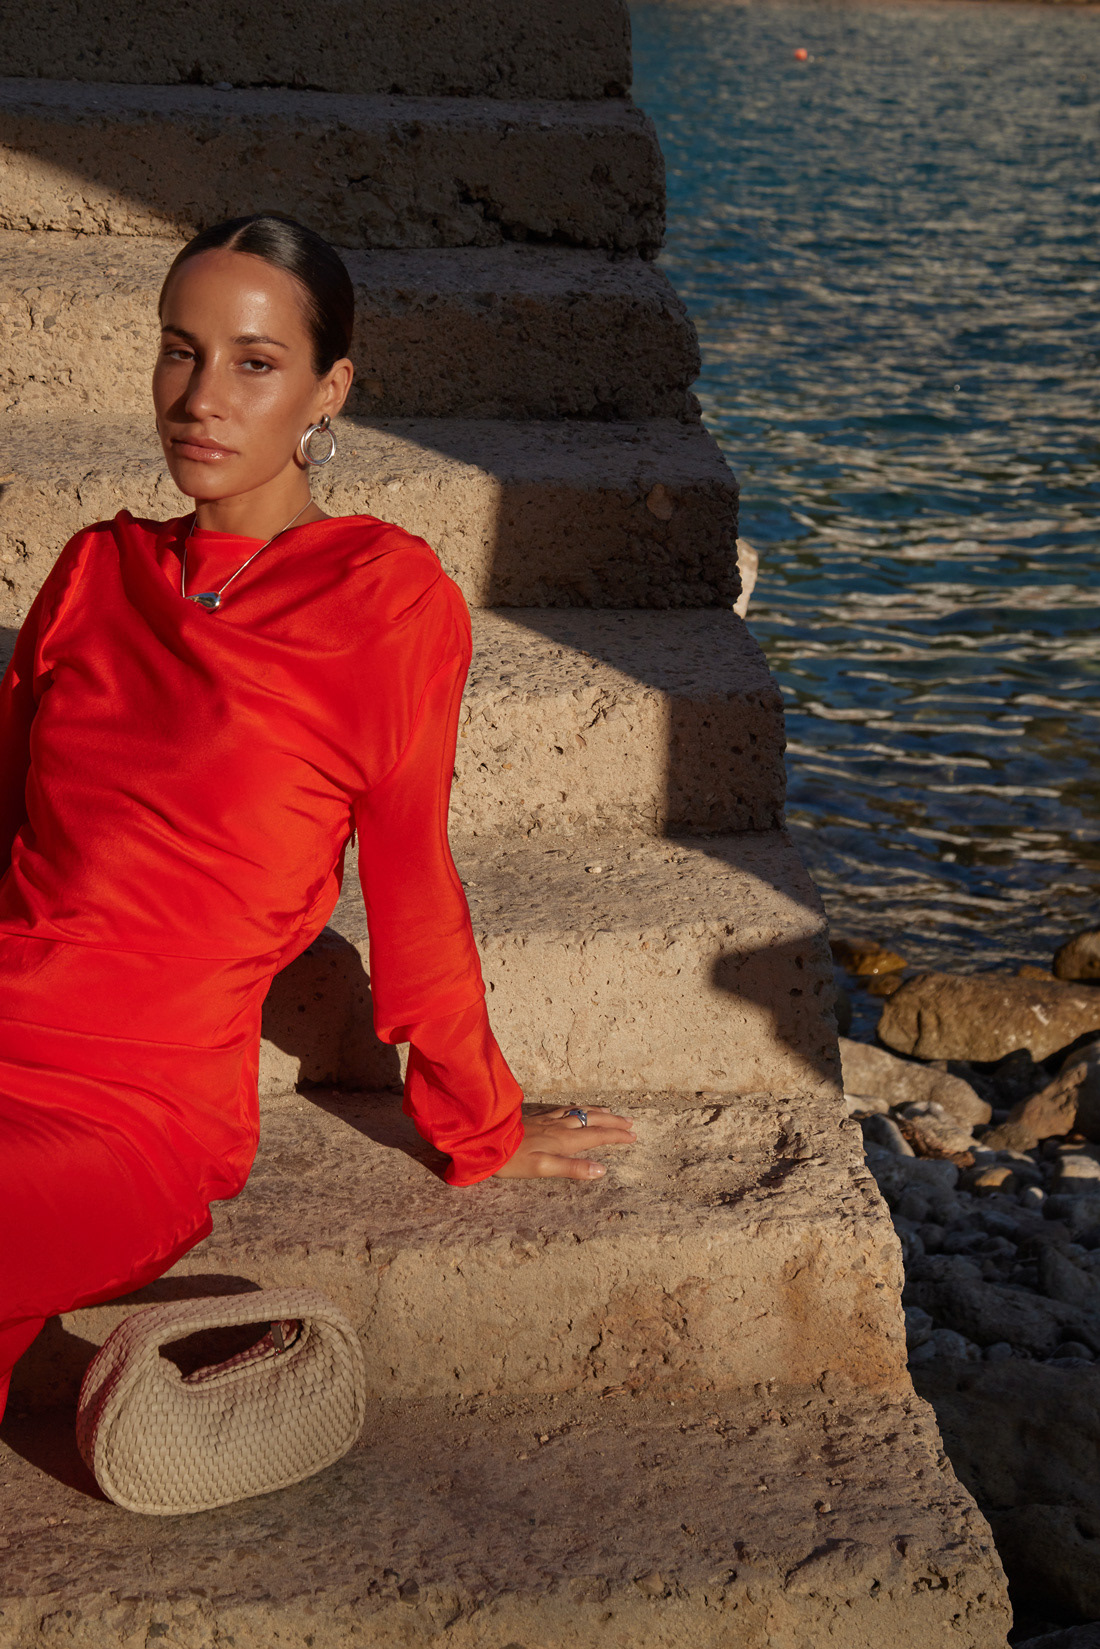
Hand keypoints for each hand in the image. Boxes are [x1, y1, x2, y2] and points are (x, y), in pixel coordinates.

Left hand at [494, 1106, 635, 1179]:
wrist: (487, 1141)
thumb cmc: (514, 1159)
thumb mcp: (544, 1169)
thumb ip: (573, 1168)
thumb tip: (601, 1169)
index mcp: (564, 1141)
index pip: (597, 1136)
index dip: (616, 1136)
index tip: (633, 1136)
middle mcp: (560, 1128)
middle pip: (592, 1120)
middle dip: (612, 1121)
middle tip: (629, 1122)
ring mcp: (548, 1121)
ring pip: (579, 1112)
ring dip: (597, 1112)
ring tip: (609, 1111)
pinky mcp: (537, 1118)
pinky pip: (565, 1109)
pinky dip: (578, 1108)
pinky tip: (575, 1109)